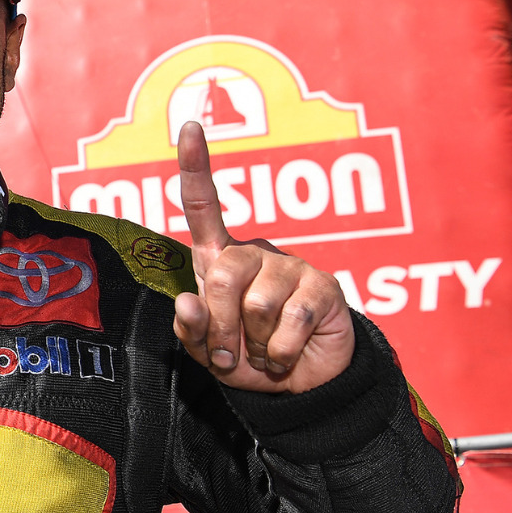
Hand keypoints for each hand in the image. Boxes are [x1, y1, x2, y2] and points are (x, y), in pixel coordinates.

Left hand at [172, 121, 354, 392]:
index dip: (195, 168)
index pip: (204, 208)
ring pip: (256, 304)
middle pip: (221, 276)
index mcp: (219, 260)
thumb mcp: (207, 351)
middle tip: (229, 353)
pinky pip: (290, 321)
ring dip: (254, 343)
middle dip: (219, 326)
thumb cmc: (247, 358)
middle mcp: (255, 254)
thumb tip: (187, 302)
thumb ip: (190, 330)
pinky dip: (281, 351)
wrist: (301, 386)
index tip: (190, 126)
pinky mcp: (324, 287)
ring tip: (264, 351)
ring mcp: (292, 266)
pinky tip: (286, 354)